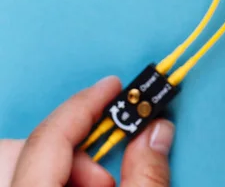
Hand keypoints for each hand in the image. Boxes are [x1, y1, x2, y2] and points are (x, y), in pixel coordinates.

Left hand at [1, 76, 173, 186]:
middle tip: (107, 172)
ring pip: (28, 164)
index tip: (113, 87)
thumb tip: (156, 132)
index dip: (86, 103)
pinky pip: (30, 180)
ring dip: (71, 167)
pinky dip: (61, 180)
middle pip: (28, 144)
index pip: (50, 135)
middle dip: (73, 146)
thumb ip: (146, 175)